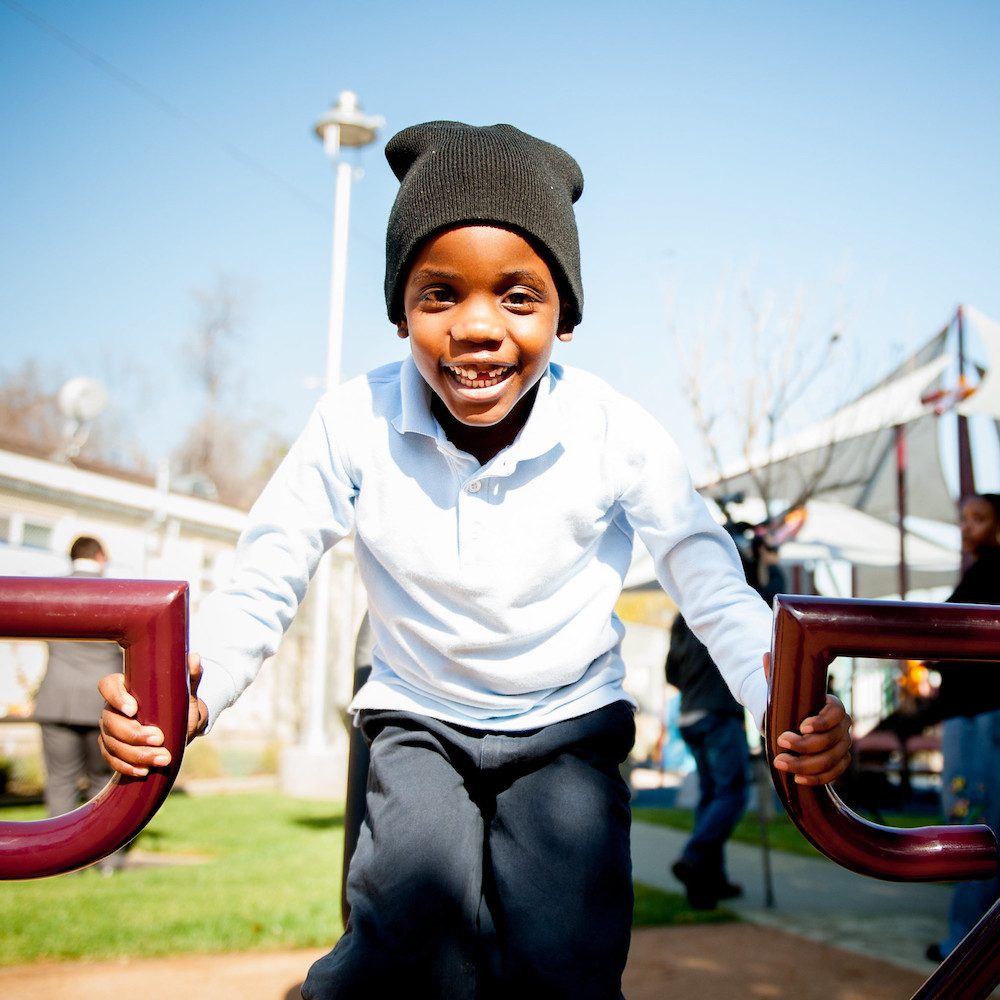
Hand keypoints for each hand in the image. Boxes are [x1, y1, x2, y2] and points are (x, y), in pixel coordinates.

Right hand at [98, 653, 208, 776]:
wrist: (180, 727)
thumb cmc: (180, 705)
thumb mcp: (187, 692)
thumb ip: (190, 676)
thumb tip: (195, 657)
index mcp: (125, 686)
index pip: (108, 686)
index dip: (116, 698)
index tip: (134, 709)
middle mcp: (112, 708)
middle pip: (111, 721)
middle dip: (134, 734)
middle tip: (159, 738)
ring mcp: (109, 730)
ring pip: (112, 743)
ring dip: (136, 754)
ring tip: (162, 758)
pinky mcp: (111, 749)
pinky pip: (111, 760)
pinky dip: (127, 767)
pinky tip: (144, 770)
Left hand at [763, 652, 852, 785]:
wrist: (797, 724)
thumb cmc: (791, 705)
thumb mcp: (783, 690)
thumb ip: (775, 675)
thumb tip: (766, 654)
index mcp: (833, 706)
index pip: (835, 713)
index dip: (821, 721)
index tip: (801, 726)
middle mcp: (843, 726)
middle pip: (830, 740)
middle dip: (804, 745)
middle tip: (780, 742)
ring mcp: (843, 745)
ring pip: (831, 759)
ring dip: (805, 765)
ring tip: (781, 763)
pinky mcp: (840, 762)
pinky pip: (834, 773)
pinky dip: (817, 778)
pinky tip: (798, 779)